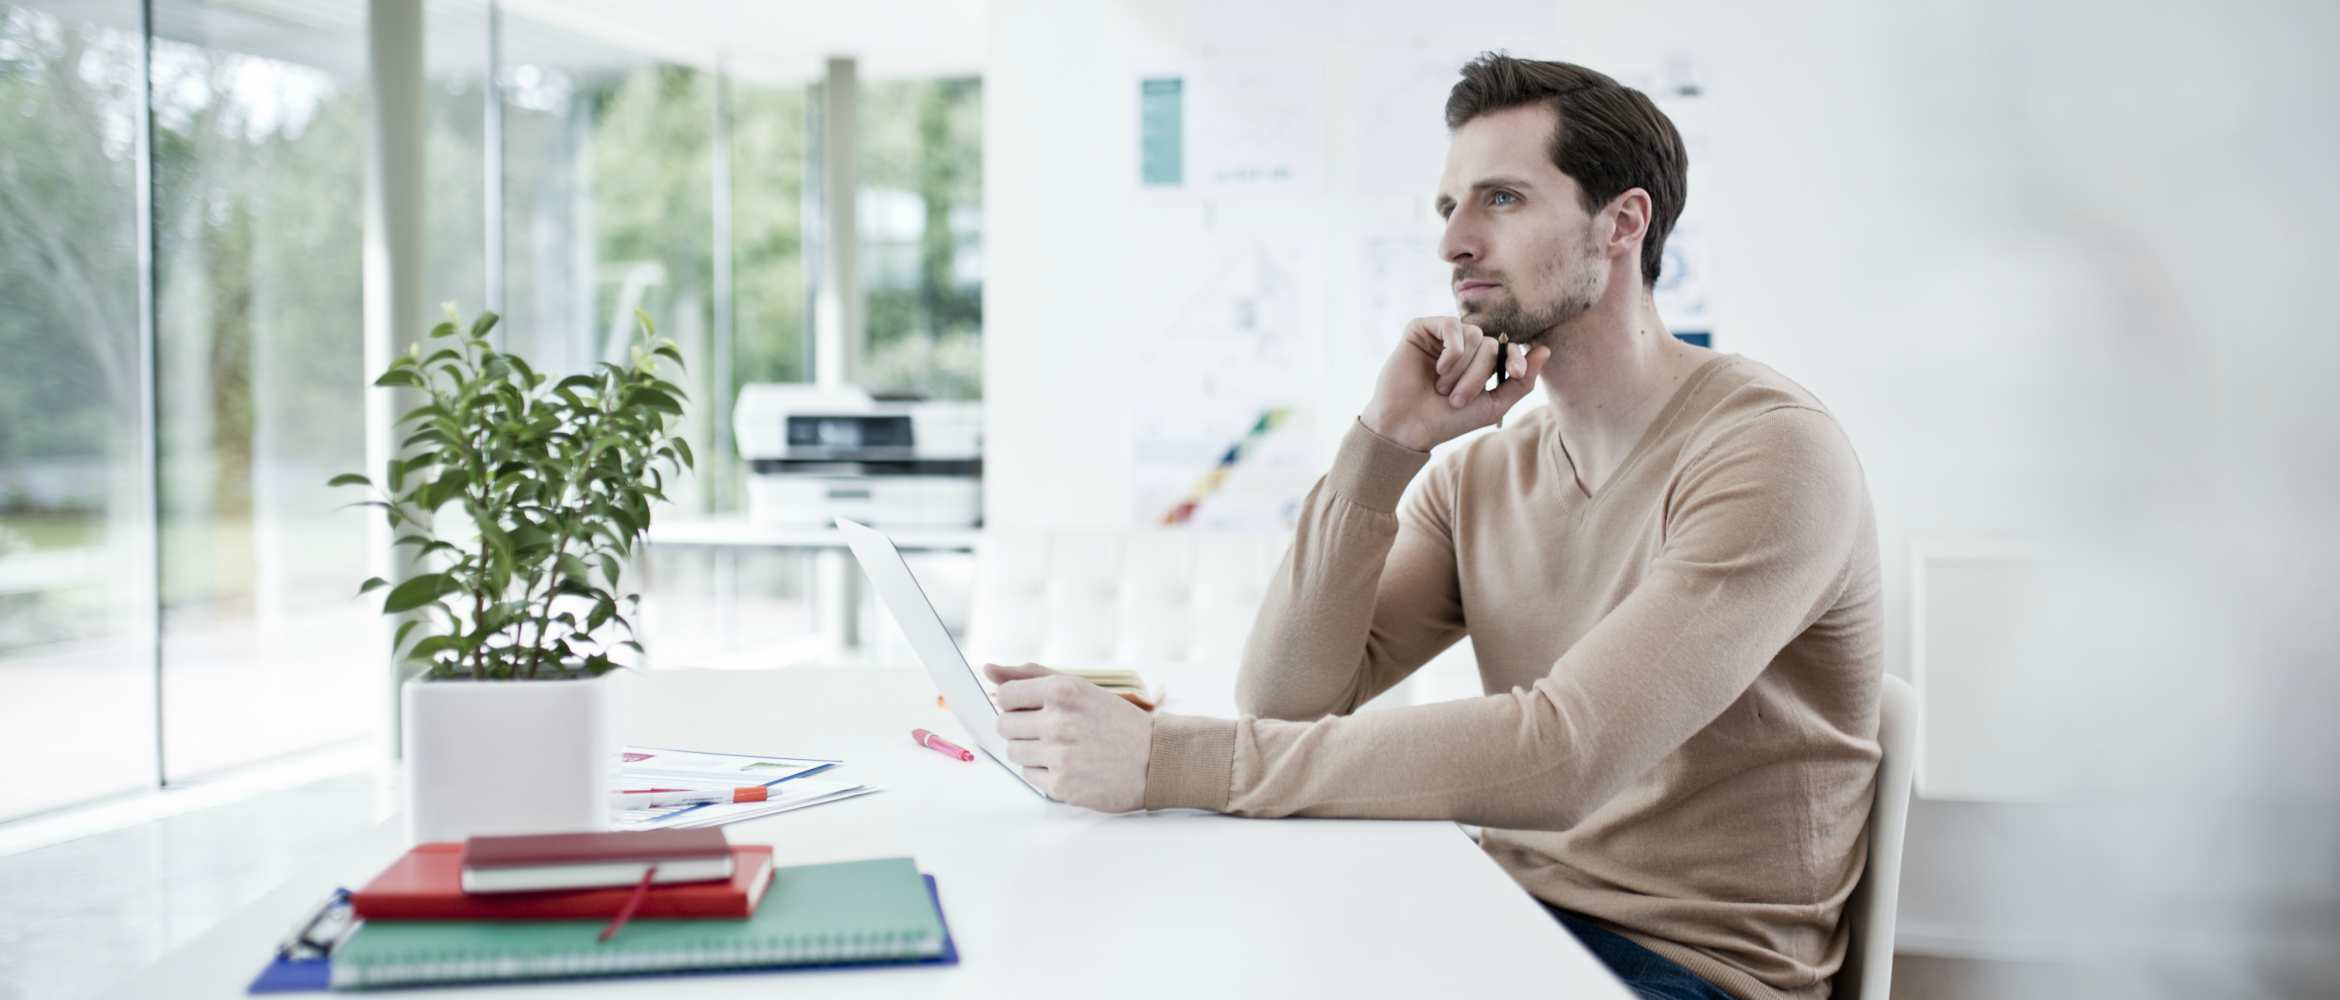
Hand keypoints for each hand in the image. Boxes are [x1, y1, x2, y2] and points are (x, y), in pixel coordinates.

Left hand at [984, 662, 1151, 811]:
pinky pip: (1029, 776)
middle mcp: (1059, 721)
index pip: (1005, 695)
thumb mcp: (1080, 688)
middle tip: (1049, 730)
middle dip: (1021, 727)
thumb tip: (988, 669)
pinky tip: (1069, 766)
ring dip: (1031, 751)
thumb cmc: (1117, 722)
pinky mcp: (1062, 785)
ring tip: (1061, 748)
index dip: (1014, 703)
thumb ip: (1031, 676)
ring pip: (1014, 752)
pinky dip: (1044, 772)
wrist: (1156, 759)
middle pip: (1004, 725)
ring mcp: (1060, 756)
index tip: (1030, 708)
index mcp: (1063, 691)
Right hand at [1359, 317, 1550, 450]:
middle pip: (1491, 344)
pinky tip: (1438, 369)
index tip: (1515, 374)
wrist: (1407, 427)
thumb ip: (1522, 381)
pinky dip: (1451, 351)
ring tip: (1442, 389)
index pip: (1509, 348)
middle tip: (1457, 400)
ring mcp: (1442, 336)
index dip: (1516, 358)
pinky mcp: (1422, 329)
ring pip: (1474, 335)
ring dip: (1462, 369)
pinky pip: (1451, 326)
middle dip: (1479, 375)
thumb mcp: (1494, 405)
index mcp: (1480, 362)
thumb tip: (1546, 349)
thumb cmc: (1447, 420)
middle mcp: (1463, 345)